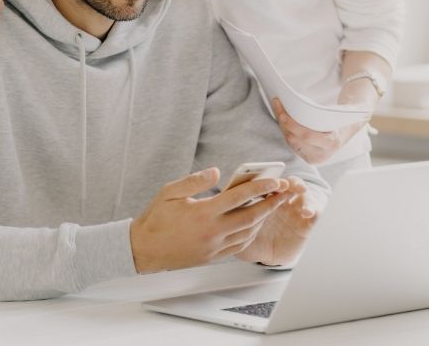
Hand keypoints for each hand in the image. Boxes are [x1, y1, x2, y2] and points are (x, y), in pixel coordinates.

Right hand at [129, 167, 290, 273]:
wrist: (143, 250)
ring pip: (247, 233)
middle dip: (271, 203)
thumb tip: (216, 172)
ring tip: (273, 205)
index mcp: (204, 213)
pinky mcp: (212, 256)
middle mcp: (212, 232)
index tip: (274, 179)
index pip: (239, 197)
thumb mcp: (170, 192)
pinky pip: (238, 246)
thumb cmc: (155, 219)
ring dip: (263, 218)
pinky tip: (254, 224)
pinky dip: (250, 233)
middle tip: (285, 192)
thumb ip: (195, 181)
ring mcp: (214, 247)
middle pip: (251, 217)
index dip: (259, 187)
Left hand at [236, 176, 317, 266]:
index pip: (267, 182)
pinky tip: (307, 213)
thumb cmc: (253, 239)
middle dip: (285, 181)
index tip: (264, 180)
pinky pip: (315, 212)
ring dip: (301, 190)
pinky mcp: (307, 222)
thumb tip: (216, 209)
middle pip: (286, 183)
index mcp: (264, 196)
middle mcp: (282, 198)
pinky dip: (313, 209)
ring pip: (302, 192)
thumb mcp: (239, 231)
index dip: (266, 180)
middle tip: (283, 184)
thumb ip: (231, 219)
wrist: (270, 257)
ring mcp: (295, 208)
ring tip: (299, 192)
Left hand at [272, 99, 368, 165]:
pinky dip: (284, 128)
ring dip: (282, 124)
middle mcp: (322, 155)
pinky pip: (291, 141)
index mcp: (332, 143)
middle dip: (283, 122)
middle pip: (295, 139)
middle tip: (276, 103)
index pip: (307, 136)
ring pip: (290, 140)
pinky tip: (281, 114)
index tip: (283, 112)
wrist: (346, 127)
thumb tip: (360, 108)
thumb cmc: (346, 116)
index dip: (292, 125)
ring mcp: (312, 157)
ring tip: (277, 105)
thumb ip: (354, 110)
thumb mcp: (350, 111)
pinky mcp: (305, 155)